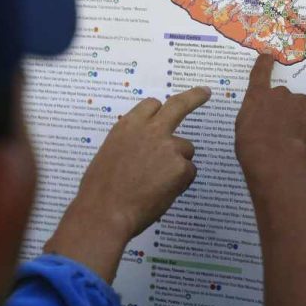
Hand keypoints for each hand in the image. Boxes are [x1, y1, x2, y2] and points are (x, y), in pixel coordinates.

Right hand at [45, 86, 210, 281]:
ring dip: (178, 163)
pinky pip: (189, 172)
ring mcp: (168, 147)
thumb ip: (131, 143)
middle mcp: (151, 130)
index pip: (152, 105)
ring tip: (155, 184)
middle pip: (179, 105)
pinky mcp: (181, 166)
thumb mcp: (109, 154)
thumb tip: (142, 148)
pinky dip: (181, 183)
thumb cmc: (100, 190)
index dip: (160, 110)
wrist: (104, 213)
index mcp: (129, 125)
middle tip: (205, 92)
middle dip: (194, 96)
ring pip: (186, 150)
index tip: (169, 105)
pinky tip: (162, 193)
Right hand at [236, 54, 305, 179]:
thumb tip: (264, 123)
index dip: (264, 64)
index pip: (260, 74)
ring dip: (304, 121)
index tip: (268, 55)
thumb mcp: (244, 131)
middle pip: (287, 99)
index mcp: (258, 97)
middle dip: (289, 112)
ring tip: (299, 142)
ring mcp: (301, 99)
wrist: (274, 155)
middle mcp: (280, 93)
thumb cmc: (253, 148)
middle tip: (287, 134)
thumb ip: (256, 119)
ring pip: (305, 110)